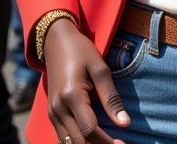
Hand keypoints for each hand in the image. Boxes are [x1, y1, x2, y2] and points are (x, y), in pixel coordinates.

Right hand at [45, 17, 129, 142]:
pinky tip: (94, 139)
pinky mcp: (52, 114)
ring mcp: (52, 113)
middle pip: (79, 141)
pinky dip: (78, 142)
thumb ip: (111, 97)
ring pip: (69, 143)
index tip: (124, 143)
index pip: (90, 129)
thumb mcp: (100, 69)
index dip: (107, 141)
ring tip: (108, 142)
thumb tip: (125, 123)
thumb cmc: (81, 51)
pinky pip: (63, 137)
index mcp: (71, 95)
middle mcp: (58, 108)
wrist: (55, 42)